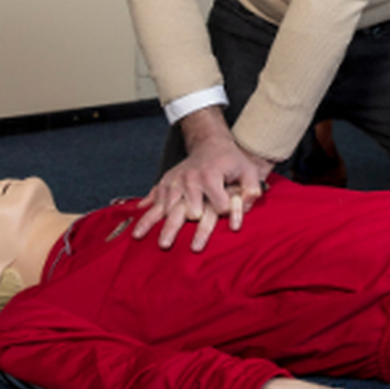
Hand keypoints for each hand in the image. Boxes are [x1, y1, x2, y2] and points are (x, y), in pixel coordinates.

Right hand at [135, 106, 272, 250]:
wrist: (210, 144)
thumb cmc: (232, 161)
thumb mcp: (248, 171)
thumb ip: (252, 189)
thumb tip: (246, 207)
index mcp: (211, 176)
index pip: (219, 205)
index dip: (226, 210)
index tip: (227, 210)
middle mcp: (189, 179)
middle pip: (186, 211)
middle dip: (182, 226)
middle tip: (169, 244)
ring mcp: (175, 181)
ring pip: (166, 209)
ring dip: (159, 225)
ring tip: (148, 241)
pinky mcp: (165, 183)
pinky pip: (153, 201)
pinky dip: (145, 216)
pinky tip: (137, 231)